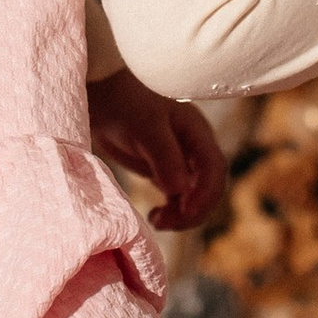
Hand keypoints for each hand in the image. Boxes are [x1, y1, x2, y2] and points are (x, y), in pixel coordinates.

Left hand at [87, 67, 228, 231]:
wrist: (102, 95)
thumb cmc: (125, 102)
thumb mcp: (146, 127)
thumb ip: (164, 156)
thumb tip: (180, 190)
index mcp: (197, 133)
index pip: (214, 170)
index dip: (206, 195)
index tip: (185, 212)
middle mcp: (194, 149)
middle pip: (209, 188)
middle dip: (194, 210)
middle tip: (166, 222)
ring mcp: (181, 161)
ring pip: (195, 197)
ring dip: (182, 215)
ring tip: (157, 221)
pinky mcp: (165, 171)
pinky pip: (178, 198)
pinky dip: (171, 212)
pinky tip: (155, 216)